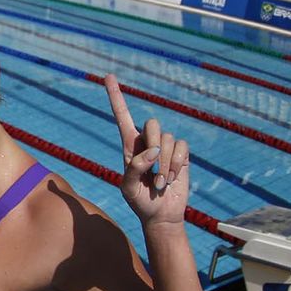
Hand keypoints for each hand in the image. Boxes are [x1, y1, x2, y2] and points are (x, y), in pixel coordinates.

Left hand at [105, 74, 188, 226]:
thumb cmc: (139, 201)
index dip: (116, 96)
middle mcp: (147, 142)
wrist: (160, 214)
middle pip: (152, 124)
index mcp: (129, 146)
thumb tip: (152, 151)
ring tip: (160, 181)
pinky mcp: (181, 155)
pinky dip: (176, 164)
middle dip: (154, 146)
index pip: (121, 116)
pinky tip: (172, 178)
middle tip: (153, 172)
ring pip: (167, 138)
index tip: (108, 76)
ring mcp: (165, 147)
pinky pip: (181, 147)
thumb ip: (134, 168)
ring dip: (165, 164)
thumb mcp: (128, 187)